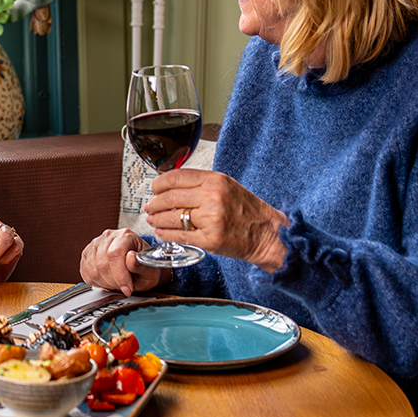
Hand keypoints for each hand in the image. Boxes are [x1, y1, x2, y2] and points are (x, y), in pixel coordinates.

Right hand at [79, 228, 167, 295]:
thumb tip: (131, 258)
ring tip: (116, 283)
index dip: (120, 275)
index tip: (128, 288)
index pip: (115, 254)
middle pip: (102, 263)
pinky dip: (96, 282)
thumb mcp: (150, 270)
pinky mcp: (87, 254)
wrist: (137, 266)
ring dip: (105, 283)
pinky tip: (107, 280)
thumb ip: (142, 265)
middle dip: (114, 282)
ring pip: (93, 269)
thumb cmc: (144, 267)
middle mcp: (108, 236)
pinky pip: (86, 272)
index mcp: (125, 236)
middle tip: (124, 287)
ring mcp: (95, 244)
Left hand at [145, 169, 288, 272]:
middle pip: (170, 197)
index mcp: (215, 180)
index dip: (159, 184)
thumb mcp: (226, 186)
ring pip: (171, 217)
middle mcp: (212, 196)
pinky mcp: (210, 239)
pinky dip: (166, 234)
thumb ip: (200, 184)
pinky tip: (163, 232)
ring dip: (157, 220)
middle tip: (150, 207)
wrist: (267, 234)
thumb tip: (170, 186)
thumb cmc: (247, 210)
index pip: (176, 177)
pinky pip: (179, 236)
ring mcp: (211, 219)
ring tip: (154, 220)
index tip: (154, 189)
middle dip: (155, 204)